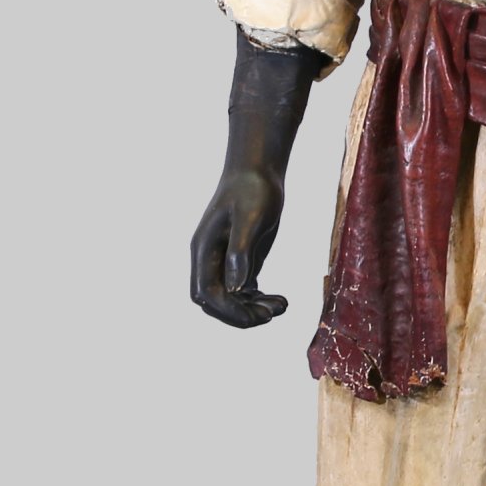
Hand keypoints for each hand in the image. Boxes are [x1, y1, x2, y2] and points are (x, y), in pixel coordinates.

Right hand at [189, 164, 289, 325]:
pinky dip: (258, 300)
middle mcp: (210, 259)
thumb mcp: (249, 219)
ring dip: (253, 309)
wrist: (258, 168)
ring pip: (231, 299)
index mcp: (204, 249)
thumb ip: (240, 254)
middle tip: (272, 312)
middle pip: (215, 302)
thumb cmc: (252, 188)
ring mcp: (225, 260)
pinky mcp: (241, 259)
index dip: (228, 310)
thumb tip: (235, 290)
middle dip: (241, 314)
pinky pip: (244, 290)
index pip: (207, 293)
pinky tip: (279, 299)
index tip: (256, 316)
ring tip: (281, 305)